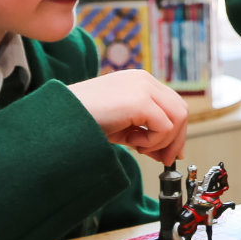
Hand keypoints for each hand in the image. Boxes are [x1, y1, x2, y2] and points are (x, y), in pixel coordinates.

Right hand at [68, 69, 188, 164]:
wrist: (59, 118)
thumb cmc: (84, 121)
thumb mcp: (121, 127)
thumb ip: (145, 134)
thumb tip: (167, 153)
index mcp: (139, 82)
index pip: (172, 104)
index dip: (175, 131)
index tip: (168, 153)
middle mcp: (143, 80)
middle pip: (181, 110)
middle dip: (176, 139)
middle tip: (163, 158)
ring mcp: (142, 87)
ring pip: (178, 117)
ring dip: (162, 141)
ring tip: (137, 147)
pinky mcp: (139, 100)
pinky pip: (165, 126)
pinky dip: (153, 141)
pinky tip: (131, 142)